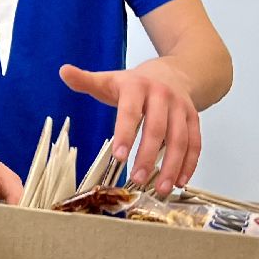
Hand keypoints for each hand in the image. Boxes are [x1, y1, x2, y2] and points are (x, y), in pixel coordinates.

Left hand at [60, 60, 200, 194]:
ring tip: (160, 188)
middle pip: (157, 129)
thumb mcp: (110, 79)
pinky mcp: (194, 118)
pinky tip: (179, 181)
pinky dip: (189, 163)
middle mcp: (162, 95)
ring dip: (172, 165)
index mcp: (137, 86)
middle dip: (148, 156)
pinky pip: (195, 142)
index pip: (131, 111)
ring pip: (180, 138)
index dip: (126, 133)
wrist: (174, 71)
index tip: (118, 156)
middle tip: (137, 179)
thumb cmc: (135, 83)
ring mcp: (181, 107)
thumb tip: (63, 71)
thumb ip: (86, 80)